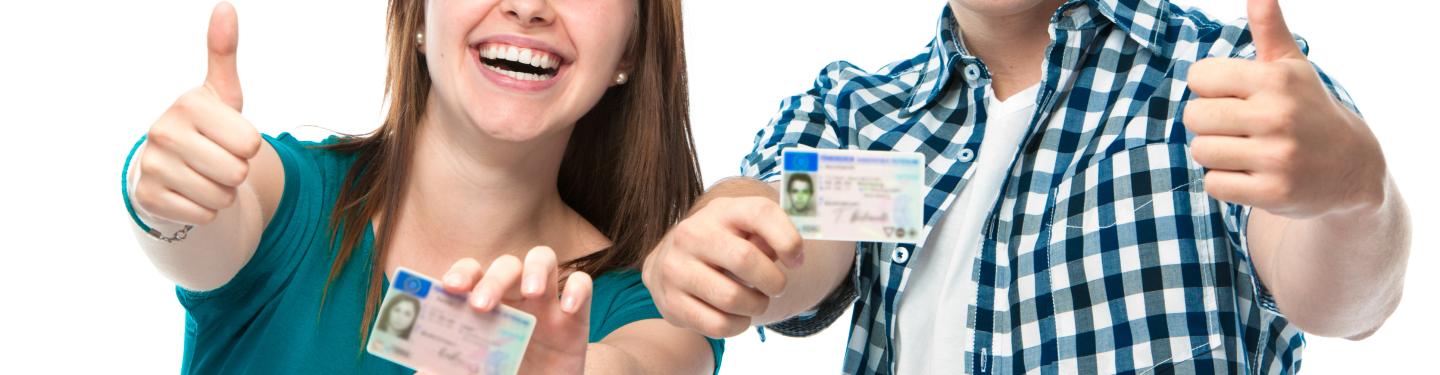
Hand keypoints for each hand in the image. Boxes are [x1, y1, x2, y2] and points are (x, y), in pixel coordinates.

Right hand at [133, 2, 260, 224]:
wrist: (170, 166)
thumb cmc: (206, 127)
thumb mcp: (220, 93)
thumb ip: (224, 53)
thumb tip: (226, 7)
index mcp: (189, 104)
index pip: (250, 143)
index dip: (248, 146)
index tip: (228, 137)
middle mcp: (164, 131)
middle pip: (237, 172)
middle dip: (236, 172)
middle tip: (217, 159)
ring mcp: (152, 166)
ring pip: (221, 197)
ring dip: (222, 193)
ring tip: (204, 175)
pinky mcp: (148, 198)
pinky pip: (203, 215)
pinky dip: (205, 211)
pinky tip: (190, 193)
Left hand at [439, 247, 593, 374]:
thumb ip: (447, 371)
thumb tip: (422, 373)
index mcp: (487, 304)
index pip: (473, 272)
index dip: (462, 273)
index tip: (450, 288)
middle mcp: (516, 298)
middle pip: (506, 265)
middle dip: (494, 279)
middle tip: (481, 306)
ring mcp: (547, 305)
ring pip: (544, 259)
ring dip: (536, 268)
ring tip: (531, 292)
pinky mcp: (576, 318)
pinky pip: (583, 284)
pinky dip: (577, 289)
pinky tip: (568, 309)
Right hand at [642, 196, 803, 337]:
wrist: (671, 261)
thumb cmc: (724, 245)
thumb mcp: (746, 229)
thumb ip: (771, 236)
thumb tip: (793, 255)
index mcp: (721, 210)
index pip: (761, 213)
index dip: (788, 239)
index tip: (796, 261)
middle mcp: (692, 234)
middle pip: (745, 259)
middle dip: (773, 281)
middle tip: (776, 287)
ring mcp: (676, 268)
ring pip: (732, 298)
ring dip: (756, 306)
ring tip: (756, 302)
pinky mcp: (671, 301)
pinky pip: (718, 325)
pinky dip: (737, 326)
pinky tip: (737, 316)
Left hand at [1184, 0, 1385, 218]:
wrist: (1350, 169)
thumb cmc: (1307, 109)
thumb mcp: (1291, 66)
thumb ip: (1269, 28)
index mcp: (1275, 80)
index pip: (1198, 77)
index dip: (1209, 88)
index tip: (1234, 96)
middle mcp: (1277, 116)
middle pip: (1193, 116)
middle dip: (1208, 123)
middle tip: (1239, 128)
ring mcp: (1277, 157)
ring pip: (1200, 152)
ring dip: (1216, 154)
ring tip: (1246, 151)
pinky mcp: (1274, 193)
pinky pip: (1214, 184)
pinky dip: (1225, 182)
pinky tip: (1252, 175)